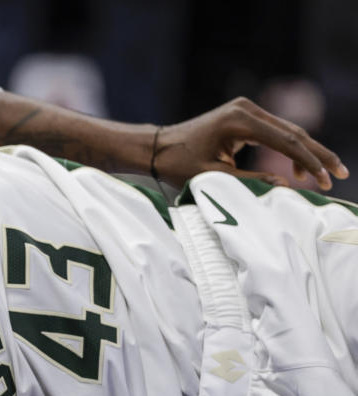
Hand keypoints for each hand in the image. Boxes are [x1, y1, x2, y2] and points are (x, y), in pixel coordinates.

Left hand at [155, 96, 348, 189]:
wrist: (158, 147)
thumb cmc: (179, 164)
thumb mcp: (215, 177)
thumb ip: (252, 180)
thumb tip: (287, 185)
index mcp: (239, 121)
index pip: (285, 141)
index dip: (309, 161)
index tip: (326, 179)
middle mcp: (246, 108)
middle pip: (293, 132)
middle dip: (317, 155)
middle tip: (340, 174)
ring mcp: (246, 109)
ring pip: (287, 131)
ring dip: (306, 153)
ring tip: (322, 177)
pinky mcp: (244, 115)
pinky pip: (275, 131)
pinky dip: (289, 148)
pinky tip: (298, 170)